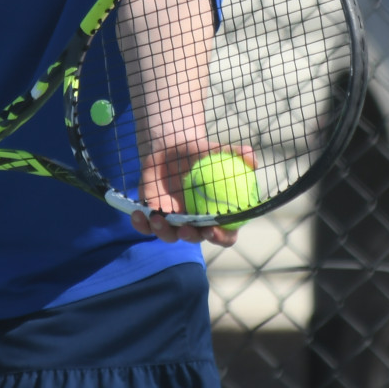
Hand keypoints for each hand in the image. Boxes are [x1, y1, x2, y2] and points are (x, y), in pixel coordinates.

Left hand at [129, 145, 253, 247]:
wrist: (170, 149)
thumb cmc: (197, 153)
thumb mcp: (214, 151)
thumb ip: (232, 154)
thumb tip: (251, 157)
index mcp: (215, 214)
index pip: (225, 234)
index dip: (222, 237)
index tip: (215, 229)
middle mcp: (195, 222)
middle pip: (195, 238)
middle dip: (190, 236)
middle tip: (186, 227)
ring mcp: (173, 221)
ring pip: (168, 235)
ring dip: (163, 231)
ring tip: (158, 217)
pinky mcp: (152, 215)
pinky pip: (146, 226)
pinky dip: (141, 224)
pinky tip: (137, 214)